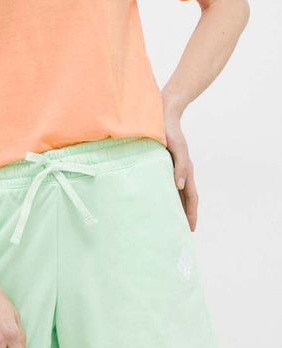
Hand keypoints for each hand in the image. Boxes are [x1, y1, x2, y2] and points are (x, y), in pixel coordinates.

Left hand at [162, 110, 198, 231]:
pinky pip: (164, 183)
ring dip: (174, 206)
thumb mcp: (177, 149)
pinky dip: (164, 194)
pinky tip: (155, 199)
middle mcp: (180, 172)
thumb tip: (179, 186)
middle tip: (178, 233)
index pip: (191, 198)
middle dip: (183, 215)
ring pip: (175, 193)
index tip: (190, 230)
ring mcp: (172, 168)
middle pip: (184, 199)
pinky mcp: (163, 164)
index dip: (191, 214)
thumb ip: (179, 166)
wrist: (163, 114)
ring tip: (167, 221)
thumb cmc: (170, 131)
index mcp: (186, 171)